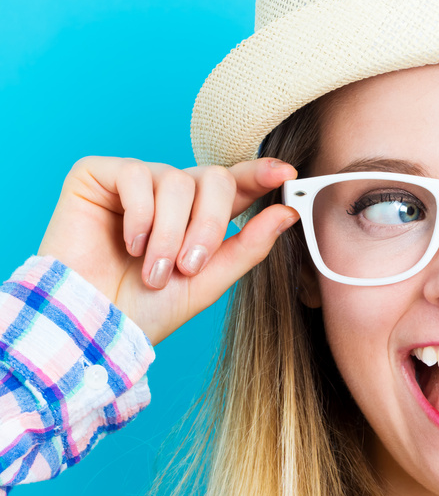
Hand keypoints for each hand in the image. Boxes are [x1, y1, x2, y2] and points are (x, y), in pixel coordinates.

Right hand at [38, 156, 299, 343]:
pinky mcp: (97, 175)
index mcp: (201, 214)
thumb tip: (287, 213)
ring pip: (176, 180)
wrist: (94, 323)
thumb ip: (250, 245)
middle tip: (190, 266)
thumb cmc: (148, 307)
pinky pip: (134, 175)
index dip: (261, 174)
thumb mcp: (211, 279)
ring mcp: (135, 181)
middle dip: (209, 225)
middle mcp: (171, 192)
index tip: (286, 173)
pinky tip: (128, 244)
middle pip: (214, 178)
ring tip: (153, 269)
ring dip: (170, 233)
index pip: (237, 184)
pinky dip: (139, 215)